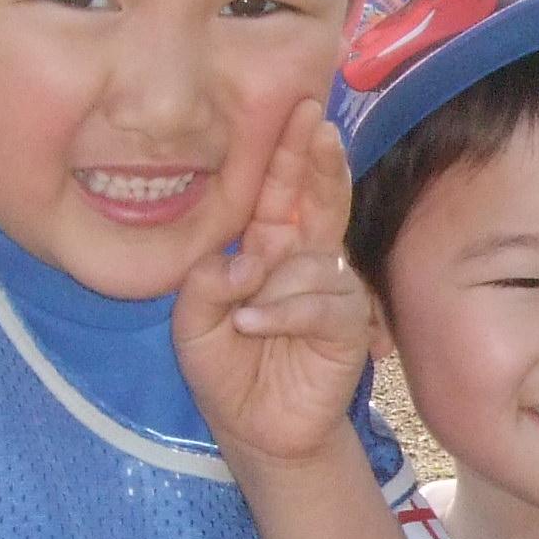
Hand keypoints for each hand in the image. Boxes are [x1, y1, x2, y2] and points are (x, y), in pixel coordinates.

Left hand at [173, 96, 378, 476]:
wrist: (256, 428)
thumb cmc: (225, 368)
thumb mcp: (191, 324)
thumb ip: (205, 284)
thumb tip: (245, 261)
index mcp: (266, 248)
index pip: (280, 192)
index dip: (291, 152)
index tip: (303, 109)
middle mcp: (303, 259)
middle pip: (318, 199)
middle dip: (318, 161)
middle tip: (319, 124)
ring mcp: (329, 288)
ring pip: (310, 260)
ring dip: (272, 287)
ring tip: (245, 320)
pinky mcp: (346, 324)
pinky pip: (321, 301)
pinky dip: (285, 312)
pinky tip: (256, 327)